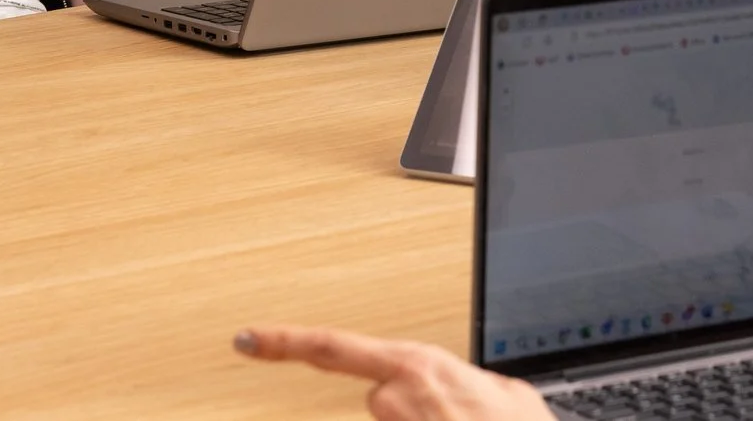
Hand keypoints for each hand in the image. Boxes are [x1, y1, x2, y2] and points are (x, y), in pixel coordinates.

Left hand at [235, 324, 553, 420]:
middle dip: (413, 410)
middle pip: (380, 398)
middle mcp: (399, 398)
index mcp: (419, 366)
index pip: (333, 348)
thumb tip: (462, 385)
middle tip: (453, 417)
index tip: (248, 340)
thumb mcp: (504, 393)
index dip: (284, 343)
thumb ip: (466, 380)